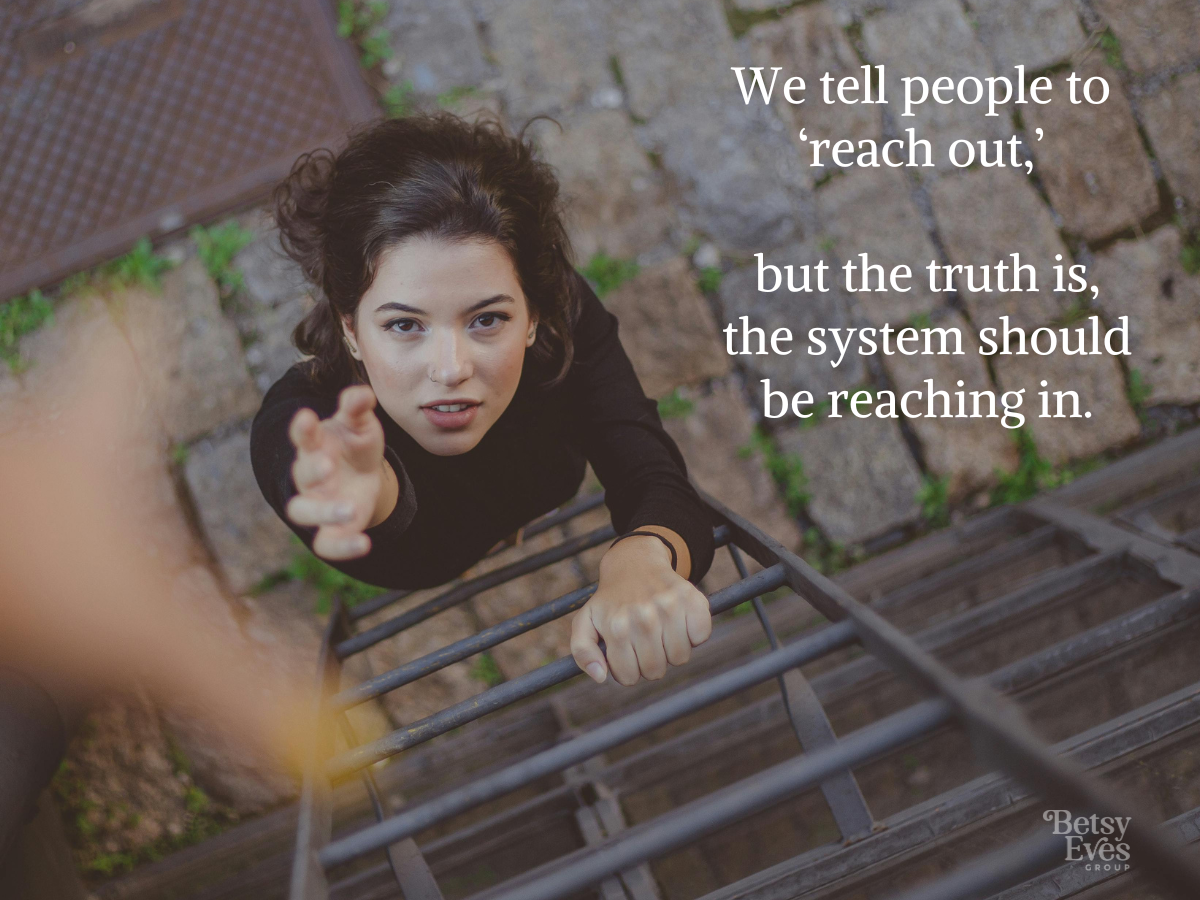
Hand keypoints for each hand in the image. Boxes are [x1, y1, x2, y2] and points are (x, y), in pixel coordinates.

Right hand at [285, 384, 392, 559]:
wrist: (364, 474)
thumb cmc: (355, 445)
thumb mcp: (361, 424)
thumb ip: (358, 408)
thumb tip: (363, 393)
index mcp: (314, 445)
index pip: (302, 436)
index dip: (302, 428)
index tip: (307, 418)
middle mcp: (309, 476)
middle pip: (301, 476)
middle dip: (312, 471)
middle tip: (328, 466)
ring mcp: (317, 503)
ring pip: (303, 512)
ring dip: (323, 511)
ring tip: (350, 509)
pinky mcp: (331, 529)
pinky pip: (327, 544)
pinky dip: (342, 547)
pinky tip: (364, 544)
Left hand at [570, 534, 711, 685]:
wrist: (635, 564)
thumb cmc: (611, 600)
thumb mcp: (585, 622)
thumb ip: (582, 652)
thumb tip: (601, 676)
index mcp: (617, 627)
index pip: (629, 678)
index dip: (627, 669)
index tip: (626, 652)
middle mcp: (644, 617)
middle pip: (656, 671)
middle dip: (649, 661)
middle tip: (643, 640)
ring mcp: (670, 607)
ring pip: (680, 658)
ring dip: (671, 649)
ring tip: (660, 630)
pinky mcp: (692, 599)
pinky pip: (701, 637)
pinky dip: (693, 634)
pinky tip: (678, 621)